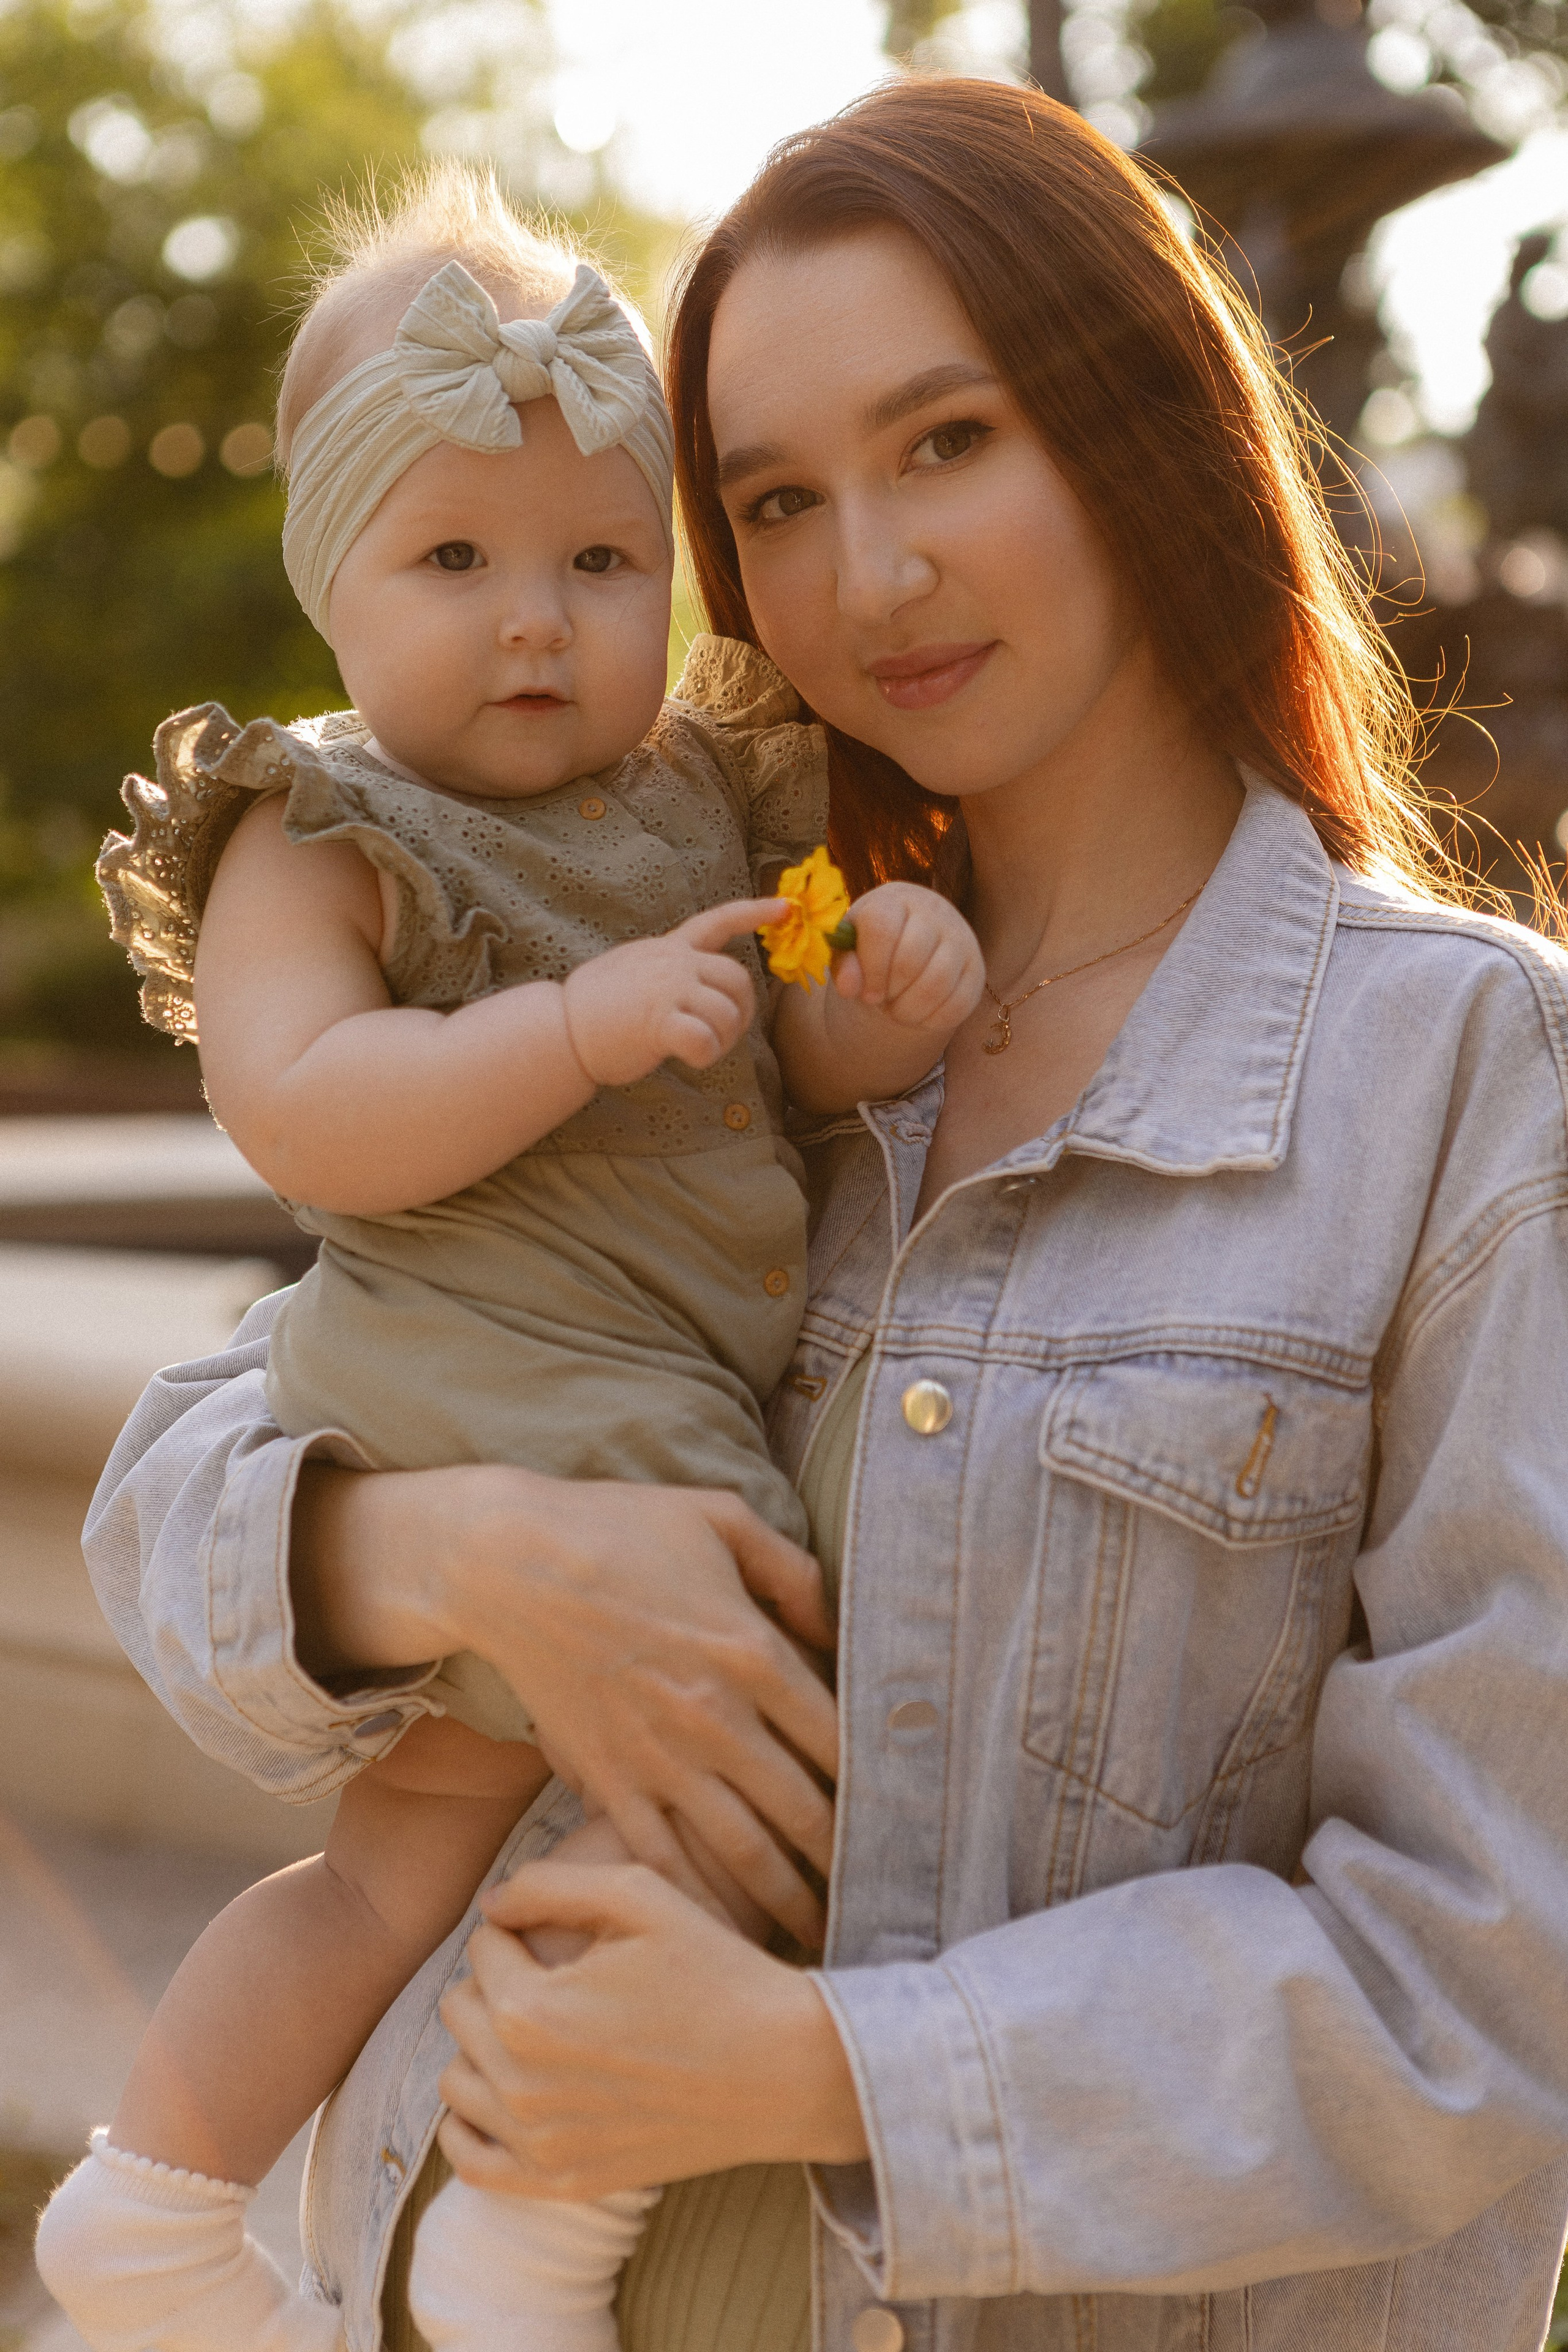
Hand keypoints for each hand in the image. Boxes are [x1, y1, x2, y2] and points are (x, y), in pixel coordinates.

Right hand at [307, 1461, 841, 1943]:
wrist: (506, 1563)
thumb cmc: (617, 1528)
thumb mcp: (721, 1519)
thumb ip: (792, 1573)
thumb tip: (837, 1628)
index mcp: (753, 1652)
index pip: (839, 1740)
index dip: (877, 1786)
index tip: (901, 1817)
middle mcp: (714, 1718)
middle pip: (803, 1810)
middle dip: (844, 1860)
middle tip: (877, 1894)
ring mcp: (658, 1758)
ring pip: (742, 1852)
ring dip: (786, 1898)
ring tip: (818, 1931)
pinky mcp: (607, 1780)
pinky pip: (662, 1858)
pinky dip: (697, 1901)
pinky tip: (724, 1929)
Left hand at [435, 1864, 868, 2197]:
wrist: (783, 2069)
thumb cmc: (716, 1971)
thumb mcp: (639, 1895)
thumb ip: (548, 1884)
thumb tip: (490, 1905)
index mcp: (530, 2010)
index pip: (483, 1946)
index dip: (525, 1928)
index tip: (573, 1936)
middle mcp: (520, 2086)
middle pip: (460, 2008)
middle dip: (500, 1981)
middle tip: (563, 1976)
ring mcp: (539, 2143)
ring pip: (457, 2079)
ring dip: (486, 2046)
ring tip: (546, 2029)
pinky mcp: (561, 2182)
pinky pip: (470, 2160)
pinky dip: (473, 2123)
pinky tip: (511, 2091)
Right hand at [561, 896, 785, 1085]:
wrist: (560, 1030)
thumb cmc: (595, 1009)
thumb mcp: (634, 969)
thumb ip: (667, 968)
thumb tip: (693, 981)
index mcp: (667, 948)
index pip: (717, 921)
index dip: (754, 912)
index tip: (786, 907)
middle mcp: (672, 962)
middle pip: (739, 979)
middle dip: (741, 1011)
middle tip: (720, 1034)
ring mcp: (667, 990)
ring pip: (728, 1012)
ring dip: (724, 1039)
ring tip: (698, 1049)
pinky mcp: (660, 1023)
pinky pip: (707, 1040)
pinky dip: (707, 1056)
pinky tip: (689, 1059)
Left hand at [831, 882, 984, 1036]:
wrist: (909, 951)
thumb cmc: (873, 951)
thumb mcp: (850, 953)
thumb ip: (845, 966)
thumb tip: (850, 987)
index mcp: (894, 899)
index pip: (882, 927)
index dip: (872, 968)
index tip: (866, 993)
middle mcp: (933, 911)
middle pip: (910, 958)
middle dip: (891, 991)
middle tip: (883, 1000)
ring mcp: (960, 937)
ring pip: (937, 982)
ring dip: (911, 1009)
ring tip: (898, 1010)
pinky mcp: (976, 968)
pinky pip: (959, 1003)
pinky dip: (933, 1019)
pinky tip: (920, 1013)